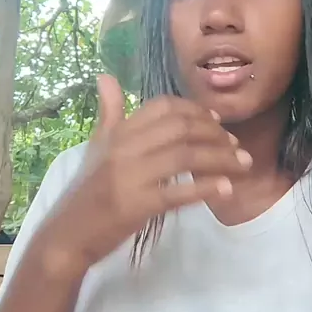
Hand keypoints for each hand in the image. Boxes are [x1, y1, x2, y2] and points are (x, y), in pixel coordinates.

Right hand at [41, 75, 251, 272]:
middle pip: (181, 128)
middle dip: (216, 134)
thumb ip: (109, 113)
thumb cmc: (87, 191)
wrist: (67, 235)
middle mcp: (125, 148)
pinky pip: (179, 192)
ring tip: (243, 165)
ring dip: (221, 159)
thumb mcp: (97, 147)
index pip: (164, 107)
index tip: (218, 122)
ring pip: (186, 157)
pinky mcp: (137, 205)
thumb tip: (106, 77)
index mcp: (119, 132)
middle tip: (237, 146)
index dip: (197, 111)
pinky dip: (206, 188)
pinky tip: (226, 189)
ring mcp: (131, 175)